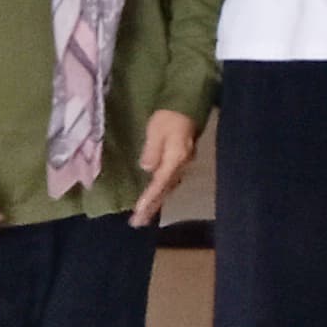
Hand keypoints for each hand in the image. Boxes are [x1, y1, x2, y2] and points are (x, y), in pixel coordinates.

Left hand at [132, 109, 199, 226]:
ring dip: (156, 201)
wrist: (188, 104)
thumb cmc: (170, 116)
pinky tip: (154, 195)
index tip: (139, 212)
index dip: (149, 198)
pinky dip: (160, 191)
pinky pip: (169, 180)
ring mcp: (182, 163)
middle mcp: (181, 165)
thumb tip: (147, 168)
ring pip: (168, 187)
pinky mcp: (179, 159)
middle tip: (138, 223)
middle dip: (152, 206)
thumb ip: (152, 149)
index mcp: (175, 158)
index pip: (160, 183)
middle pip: (165, 190)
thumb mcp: (157, 129)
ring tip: (144, 215)